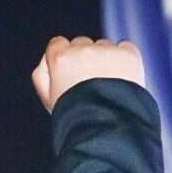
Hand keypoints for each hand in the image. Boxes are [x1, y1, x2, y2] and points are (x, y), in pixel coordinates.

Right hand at [31, 36, 145, 112]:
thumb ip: (43, 76)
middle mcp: (82, 50)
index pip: (58, 44)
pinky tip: (124, 79)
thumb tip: (47, 60)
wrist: (108, 128)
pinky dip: (125, 60)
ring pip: (104, 47)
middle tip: (91, 83)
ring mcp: (107, 51)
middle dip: (85, 59)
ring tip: (109, 87)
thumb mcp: (50, 100)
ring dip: (106, 60)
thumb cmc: (76, 118)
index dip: (64, 59)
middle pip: (82, 44)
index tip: (71, 73)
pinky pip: (125, 48)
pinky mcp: (128, 54)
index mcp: (60, 58)